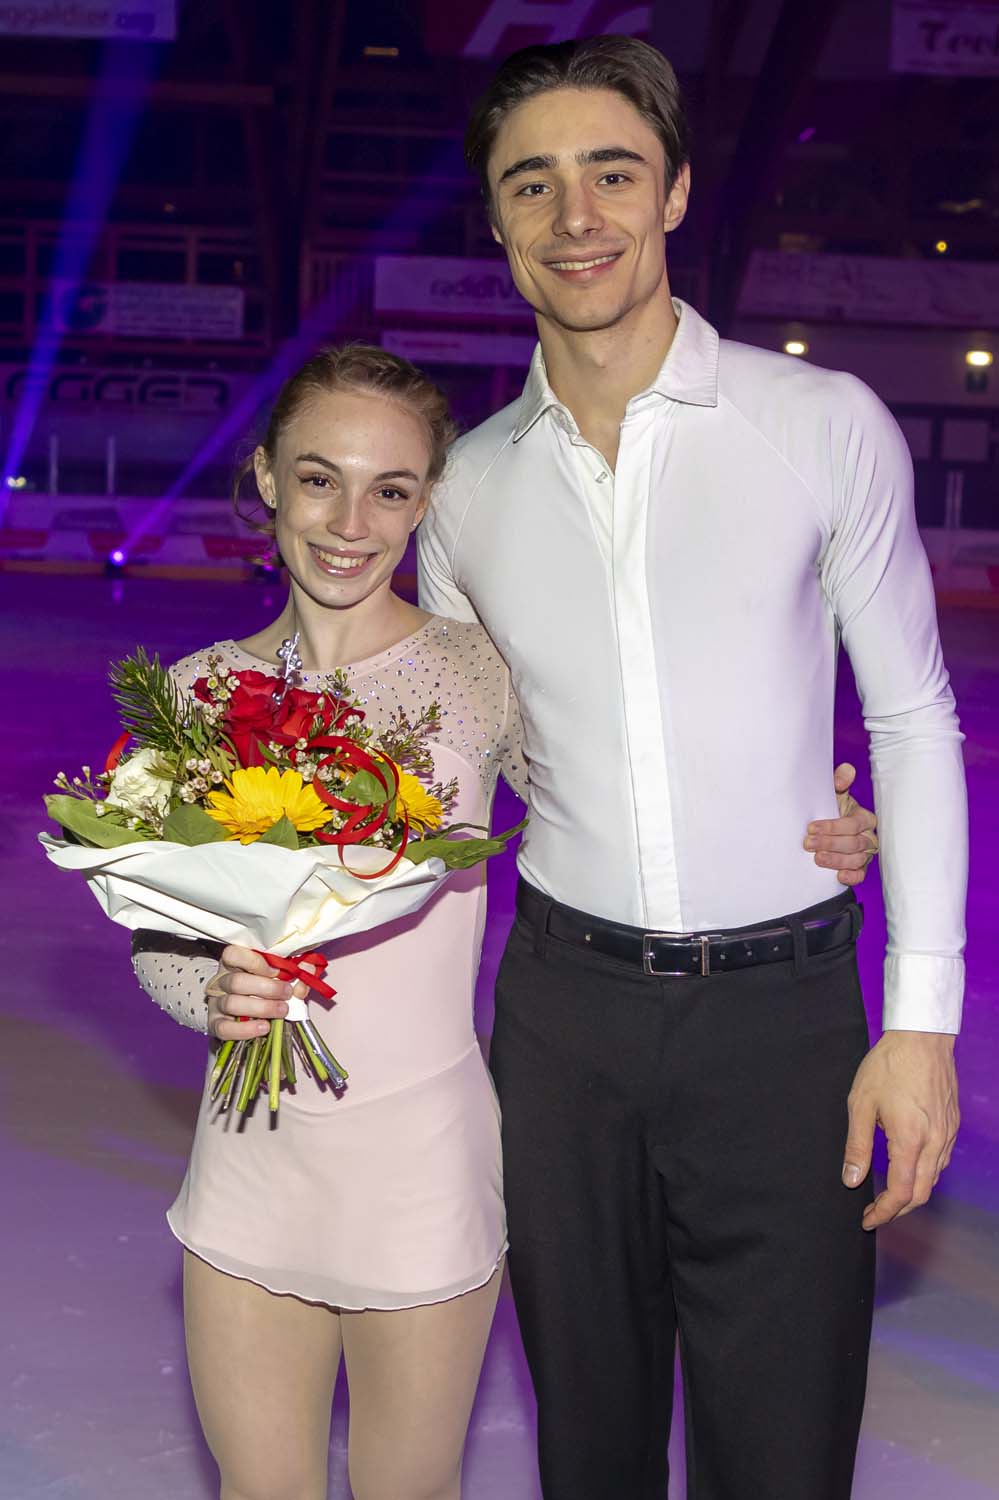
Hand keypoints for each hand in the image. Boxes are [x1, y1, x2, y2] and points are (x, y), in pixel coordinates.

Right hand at [205, 944, 304, 1041]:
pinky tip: (264, 1027)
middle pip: (236, 982)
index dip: (255, 962)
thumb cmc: (265, 987)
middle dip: (267, 989)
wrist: (246, 1012)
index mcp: (234, 963)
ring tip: (282, 1010)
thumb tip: (307, 968)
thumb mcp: (281, 974)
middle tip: (286, 993)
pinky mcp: (216, 1024)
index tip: (276, 971)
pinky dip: (246, 1030)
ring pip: (232, 1004)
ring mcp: (217, 1003)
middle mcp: (221, 981)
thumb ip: (295, 969)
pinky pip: (225, 1029)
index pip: (233, 954)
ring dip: (261, 1008)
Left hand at [804, 762, 878, 885]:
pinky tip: (838, 876)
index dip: (832, 826)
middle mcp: (868, 836)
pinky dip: (851, 877)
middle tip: (808, 843)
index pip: (852, 824)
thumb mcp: (833, 795)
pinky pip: (860, 875)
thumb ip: (839, 783)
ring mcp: (865, 854)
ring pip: (856, 859)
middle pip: (854, 843)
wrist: (825, 831)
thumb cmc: (831, 810)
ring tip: (817, 859)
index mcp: (863, 818)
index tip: (811, 827)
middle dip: (830, 843)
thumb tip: (846, 771)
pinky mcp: (860, 869)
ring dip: (837, 860)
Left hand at [842, 1031, 958, 1229]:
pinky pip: (941, 1160)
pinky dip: (925, 1174)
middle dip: (898, 1209)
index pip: (902, 1193)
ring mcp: (947, 1134)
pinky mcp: (952, 1125)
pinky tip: (908, 1168)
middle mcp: (934, 1142)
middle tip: (875, 1211)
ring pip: (934, 1178)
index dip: (884, 1212)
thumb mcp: (860, 1103)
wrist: (921, 1038)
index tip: (868, 1218)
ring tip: (888, 1193)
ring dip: (913, 1193)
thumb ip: (857, 1145)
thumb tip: (851, 1179)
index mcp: (910, 1140)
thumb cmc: (889, 1065)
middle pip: (922, 1193)